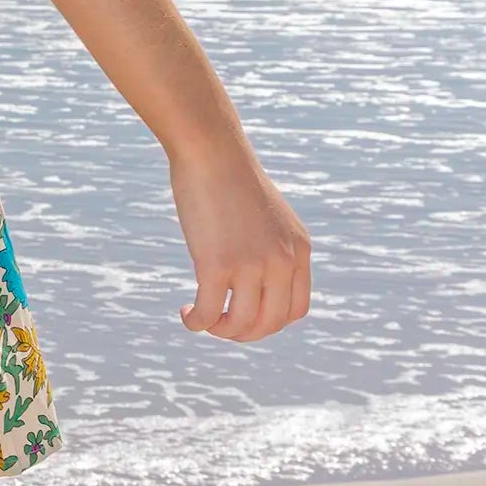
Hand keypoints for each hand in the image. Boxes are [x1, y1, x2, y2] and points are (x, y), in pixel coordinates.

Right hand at [168, 140, 310, 341]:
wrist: (212, 152)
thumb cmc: (232, 180)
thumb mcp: (267, 217)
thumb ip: (271, 247)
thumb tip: (256, 280)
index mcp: (298, 250)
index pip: (295, 310)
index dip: (269, 323)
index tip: (244, 315)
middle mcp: (282, 261)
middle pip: (270, 323)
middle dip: (242, 333)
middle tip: (219, 324)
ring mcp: (252, 264)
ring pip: (241, 325)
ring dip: (219, 330)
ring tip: (201, 319)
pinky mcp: (218, 264)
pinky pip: (210, 313)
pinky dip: (197, 322)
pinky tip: (186, 314)